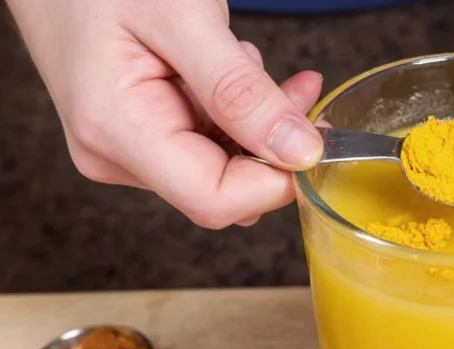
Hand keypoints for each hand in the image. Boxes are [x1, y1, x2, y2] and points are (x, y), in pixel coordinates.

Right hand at [7, 0, 322, 227]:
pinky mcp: (139, 137)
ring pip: (222, 167)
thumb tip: (299, 152)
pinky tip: (233, 70)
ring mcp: (125, 150)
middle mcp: (116, 155)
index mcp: (117, 132)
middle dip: (273, 146)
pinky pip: (207, 145)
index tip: (312, 139)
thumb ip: (241, 91)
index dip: (276, 182)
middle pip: (224, 189)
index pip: (216, 201)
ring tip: (249, 60)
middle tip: (298, 89)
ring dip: (257, 123)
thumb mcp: (182, 18)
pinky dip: (236, 114)